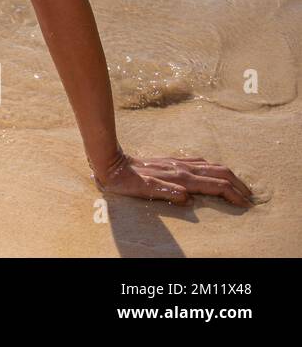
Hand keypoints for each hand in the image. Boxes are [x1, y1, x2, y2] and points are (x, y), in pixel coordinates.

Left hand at [92, 150, 252, 206]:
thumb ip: (166, 192)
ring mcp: (178, 163)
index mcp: (181, 177)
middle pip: (220, 173)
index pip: (215, 185)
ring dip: (229, 176)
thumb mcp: (144, 190)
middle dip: (238, 185)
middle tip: (250, 197)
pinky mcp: (172, 161)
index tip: (245, 203)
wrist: (113, 163)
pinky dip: (214, 168)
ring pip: (212, 166)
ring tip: (239, 185)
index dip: (233, 194)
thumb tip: (188, 198)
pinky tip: (214, 171)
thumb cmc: (128, 181)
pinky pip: (200, 162)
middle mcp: (183, 168)